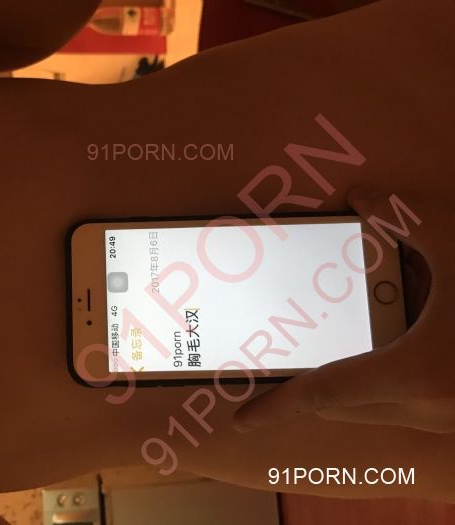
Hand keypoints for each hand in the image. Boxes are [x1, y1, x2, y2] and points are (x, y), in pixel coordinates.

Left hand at [233, 186, 454, 432]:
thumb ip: (412, 218)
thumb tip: (360, 194)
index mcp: (417, 374)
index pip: (323, 394)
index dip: (276, 407)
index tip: (239, 419)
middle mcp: (430, 411)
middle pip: (345, 409)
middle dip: (308, 393)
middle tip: (279, 375)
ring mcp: (454, 424)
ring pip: (376, 415)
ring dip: (346, 395)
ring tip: (326, 365)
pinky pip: (408, 414)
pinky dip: (384, 394)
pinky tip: (391, 362)